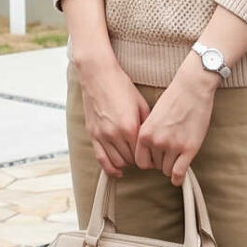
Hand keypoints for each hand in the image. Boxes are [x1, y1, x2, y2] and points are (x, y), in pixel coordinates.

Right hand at [74, 51, 150, 178]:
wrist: (98, 75)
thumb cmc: (121, 86)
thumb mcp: (141, 104)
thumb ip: (146, 125)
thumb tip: (153, 141)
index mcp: (130, 127)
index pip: (143, 153)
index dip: (150, 157)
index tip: (153, 155)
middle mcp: (115, 134)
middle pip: (131, 160)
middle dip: (139, 160)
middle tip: (144, 157)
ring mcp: (102, 135)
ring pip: (117, 162)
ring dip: (126, 163)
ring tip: (132, 157)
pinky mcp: (93, 134)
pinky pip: (101, 159)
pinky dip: (110, 168)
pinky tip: (117, 171)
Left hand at [134, 60, 218, 185]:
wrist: (192, 89)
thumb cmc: (173, 100)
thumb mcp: (152, 118)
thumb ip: (148, 136)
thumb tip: (148, 154)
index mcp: (144, 134)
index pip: (140, 161)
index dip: (148, 161)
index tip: (154, 158)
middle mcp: (156, 141)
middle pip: (155, 166)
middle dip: (162, 161)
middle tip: (169, 151)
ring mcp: (173, 146)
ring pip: (168, 170)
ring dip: (172, 165)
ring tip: (177, 155)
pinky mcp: (189, 149)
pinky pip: (179, 172)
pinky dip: (178, 178)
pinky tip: (179, 178)